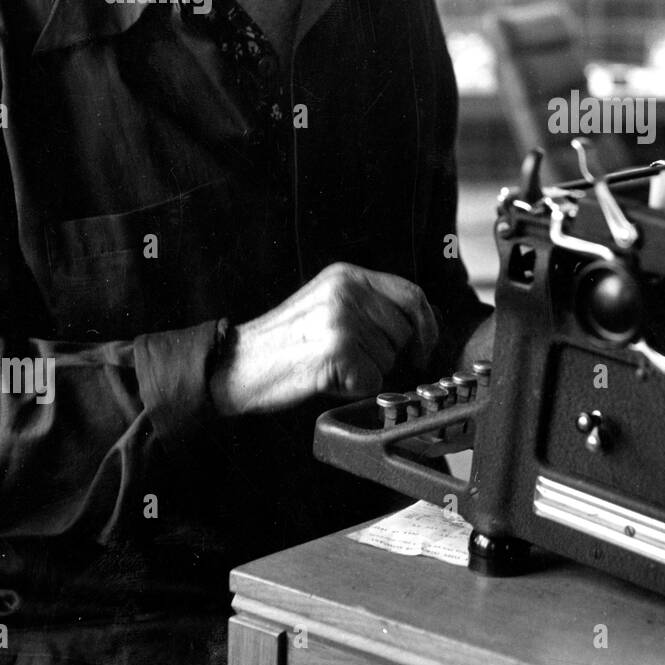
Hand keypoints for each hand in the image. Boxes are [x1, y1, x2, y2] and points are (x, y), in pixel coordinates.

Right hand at [208, 262, 437, 415]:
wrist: (237, 365)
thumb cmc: (284, 342)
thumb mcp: (326, 302)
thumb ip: (368, 303)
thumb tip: (420, 323)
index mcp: (348, 276)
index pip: (411, 293)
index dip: (427, 324)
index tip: (425, 345)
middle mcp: (348, 292)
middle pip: (404, 331)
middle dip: (387, 353)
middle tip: (351, 359)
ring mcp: (343, 320)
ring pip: (389, 359)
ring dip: (367, 371)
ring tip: (332, 365)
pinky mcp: (339, 352)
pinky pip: (372, 381)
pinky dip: (354, 388)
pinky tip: (327, 378)